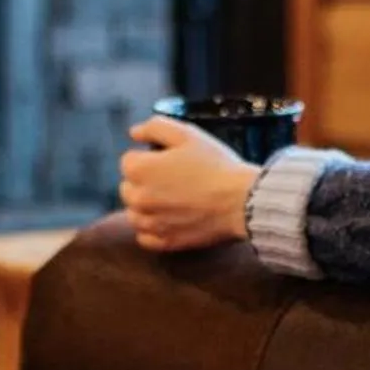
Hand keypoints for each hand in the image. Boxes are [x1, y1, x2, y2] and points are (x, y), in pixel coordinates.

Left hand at [119, 116, 257, 253]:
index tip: (171, 160)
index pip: (129, 161)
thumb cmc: (215, 165)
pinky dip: (153, 229)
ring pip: (134, 213)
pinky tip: (171, 219)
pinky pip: (145, 236)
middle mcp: (137, 199)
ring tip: (174, 198)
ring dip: (146, 206)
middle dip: (145, 181)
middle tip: (175, 178)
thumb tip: (133, 133)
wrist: (241, 200)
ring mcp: (150, 223)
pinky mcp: (164, 242)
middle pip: (128, 187)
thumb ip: (154, 127)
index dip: (149, 157)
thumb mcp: (186, 134)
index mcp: (138, 170)